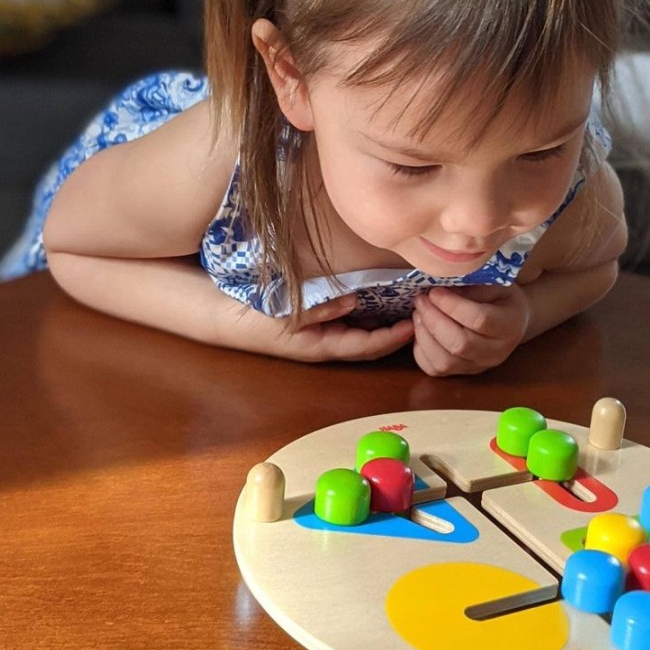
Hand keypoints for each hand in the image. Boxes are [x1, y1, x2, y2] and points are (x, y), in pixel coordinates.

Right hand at [267, 293, 414, 362]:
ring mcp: (323, 340)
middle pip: (370, 348)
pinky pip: (351, 330)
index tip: (413, 325)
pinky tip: (381, 308)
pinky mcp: (318, 332)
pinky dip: (369, 321)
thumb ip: (322, 308)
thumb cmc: (258, 316)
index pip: (366, 346)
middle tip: (420, 318)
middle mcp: (327, 347)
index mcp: (323, 346)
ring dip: (385, 329)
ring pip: (362, 339)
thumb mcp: (290, 312)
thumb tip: (354, 301)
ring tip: (407, 313)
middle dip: (395, 337)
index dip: (391, 338)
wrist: (229, 320)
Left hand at [412, 285, 529, 375]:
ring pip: (445, 362)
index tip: (434, 291)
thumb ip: (470, 284)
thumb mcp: (492, 282)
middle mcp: (496, 352)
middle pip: (460, 344)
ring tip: (418, 313)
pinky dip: (420, 349)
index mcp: (509, 325)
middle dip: (433, 320)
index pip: (479, 319)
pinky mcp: (461, 373)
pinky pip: (434, 369)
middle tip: (421, 300)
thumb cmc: (498, 296)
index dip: (452, 305)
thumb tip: (438, 286)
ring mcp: (478, 366)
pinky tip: (420, 330)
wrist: (510, 320)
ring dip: (424, 336)